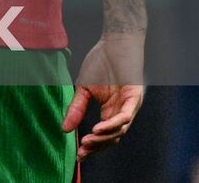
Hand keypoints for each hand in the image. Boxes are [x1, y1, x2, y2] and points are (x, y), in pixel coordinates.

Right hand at [63, 31, 145, 159]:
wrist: (115, 43)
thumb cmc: (101, 63)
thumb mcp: (83, 89)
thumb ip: (76, 108)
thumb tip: (64, 129)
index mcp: (111, 111)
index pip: (103, 135)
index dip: (92, 147)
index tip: (78, 155)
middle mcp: (123, 112)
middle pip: (112, 138)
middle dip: (97, 147)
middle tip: (82, 152)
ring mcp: (130, 106)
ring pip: (120, 131)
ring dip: (103, 139)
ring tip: (87, 142)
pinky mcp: (134, 97)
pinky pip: (125, 117)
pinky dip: (112, 125)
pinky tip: (97, 128)